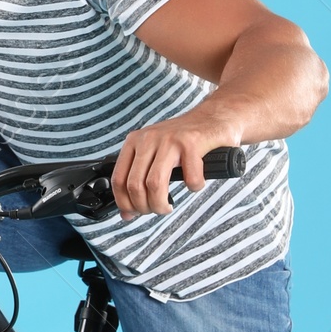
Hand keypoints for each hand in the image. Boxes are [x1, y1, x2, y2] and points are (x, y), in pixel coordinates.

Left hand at [111, 113, 238, 219]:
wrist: (212, 118)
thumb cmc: (182, 141)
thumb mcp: (153, 156)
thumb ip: (138, 182)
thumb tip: (127, 214)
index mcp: (134, 141)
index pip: (118, 179)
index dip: (125, 203)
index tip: (135, 212)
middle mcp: (148, 138)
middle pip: (135, 185)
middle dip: (144, 207)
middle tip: (156, 209)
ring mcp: (170, 140)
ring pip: (155, 184)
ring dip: (161, 204)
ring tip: (168, 206)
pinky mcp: (192, 143)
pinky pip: (189, 178)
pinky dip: (194, 187)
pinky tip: (195, 183)